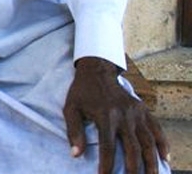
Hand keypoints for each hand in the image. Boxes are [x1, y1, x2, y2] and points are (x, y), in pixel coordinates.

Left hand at [63, 56, 169, 173]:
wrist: (97, 71)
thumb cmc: (82, 93)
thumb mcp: (71, 108)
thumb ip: (73, 131)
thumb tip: (76, 154)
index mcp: (105, 115)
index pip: (107, 145)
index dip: (107, 163)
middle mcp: (123, 115)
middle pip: (132, 147)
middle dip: (134, 168)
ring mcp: (136, 113)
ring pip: (148, 141)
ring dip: (152, 161)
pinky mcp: (144, 109)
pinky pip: (156, 129)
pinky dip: (163, 144)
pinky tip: (165, 158)